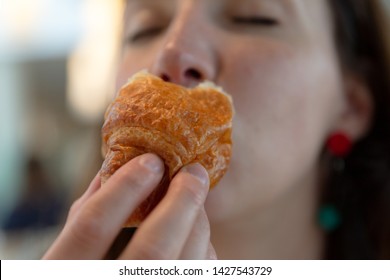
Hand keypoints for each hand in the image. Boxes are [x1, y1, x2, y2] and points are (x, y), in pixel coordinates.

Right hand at [43, 153, 216, 258]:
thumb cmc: (83, 264)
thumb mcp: (70, 243)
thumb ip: (91, 205)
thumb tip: (123, 157)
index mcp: (67, 270)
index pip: (93, 225)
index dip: (125, 187)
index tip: (152, 160)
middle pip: (153, 249)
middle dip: (181, 201)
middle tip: (194, 170)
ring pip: (185, 263)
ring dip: (197, 221)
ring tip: (195, 197)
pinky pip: (200, 271)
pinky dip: (202, 246)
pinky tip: (194, 229)